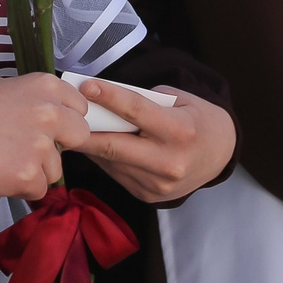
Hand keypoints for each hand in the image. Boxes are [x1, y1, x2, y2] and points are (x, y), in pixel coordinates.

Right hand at [0, 73, 93, 201]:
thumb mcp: (2, 86)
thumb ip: (32, 99)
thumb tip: (50, 111)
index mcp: (45, 87)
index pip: (79, 109)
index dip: (64, 122)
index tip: (46, 129)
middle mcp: (50, 113)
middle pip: (79, 137)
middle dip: (58, 146)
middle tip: (29, 150)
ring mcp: (40, 146)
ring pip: (55, 169)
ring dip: (34, 170)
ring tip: (2, 161)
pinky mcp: (28, 175)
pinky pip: (38, 190)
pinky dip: (20, 188)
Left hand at [70, 83, 234, 203]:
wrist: (220, 155)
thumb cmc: (197, 119)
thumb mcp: (180, 100)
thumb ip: (145, 100)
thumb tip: (105, 101)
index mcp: (179, 131)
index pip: (136, 111)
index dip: (108, 97)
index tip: (85, 86)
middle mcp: (168, 161)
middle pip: (113, 145)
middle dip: (83, 131)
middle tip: (62, 116)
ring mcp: (157, 184)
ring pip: (110, 161)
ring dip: (89, 145)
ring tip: (73, 128)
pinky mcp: (148, 196)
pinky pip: (116, 173)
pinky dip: (103, 158)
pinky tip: (94, 145)